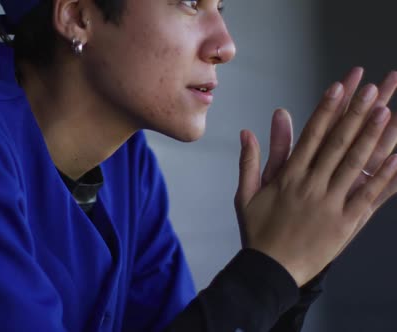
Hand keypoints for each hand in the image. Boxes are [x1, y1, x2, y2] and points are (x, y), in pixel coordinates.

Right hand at [235, 71, 396, 286]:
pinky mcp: (346, 223)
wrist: (270, 270)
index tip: (338, 87)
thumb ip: (249, 161)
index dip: (326, 109)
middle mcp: (311, 185)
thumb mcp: (246, 195)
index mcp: (288, 177)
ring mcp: (330, 203)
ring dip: (372, 137)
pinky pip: (368, 196)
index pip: (310, 136)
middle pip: (336, 143)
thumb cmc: (257, 232)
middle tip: (371, 88)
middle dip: (354, 113)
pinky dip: (384, 177)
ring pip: (355, 164)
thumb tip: (248, 131)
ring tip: (387, 111)